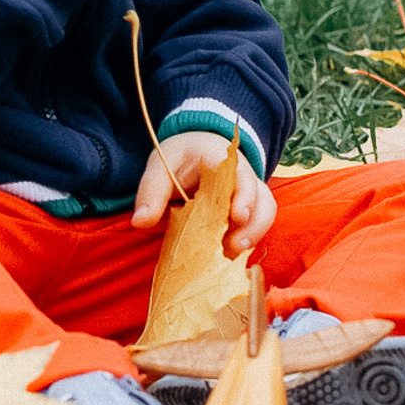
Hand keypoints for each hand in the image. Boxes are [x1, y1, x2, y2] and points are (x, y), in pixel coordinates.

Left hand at [131, 130, 275, 258]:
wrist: (196, 150)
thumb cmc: (179, 157)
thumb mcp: (160, 165)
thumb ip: (151, 191)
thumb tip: (140, 222)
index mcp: (220, 157)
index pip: (239, 173)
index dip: (243, 195)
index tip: (237, 216)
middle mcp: (242, 173)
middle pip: (259, 196)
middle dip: (252, 223)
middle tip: (233, 245)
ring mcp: (249, 190)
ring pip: (265, 210)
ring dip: (255, 232)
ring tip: (235, 252)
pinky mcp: (250, 207)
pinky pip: (260, 221)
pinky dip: (251, 237)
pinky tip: (233, 253)